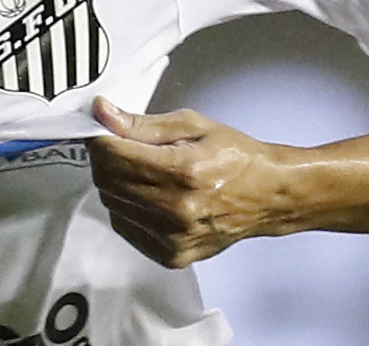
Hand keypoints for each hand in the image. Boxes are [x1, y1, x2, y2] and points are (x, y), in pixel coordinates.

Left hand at [87, 96, 291, 267]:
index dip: (100, 138)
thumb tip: (103, 113)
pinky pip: (124, 227)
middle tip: (123, 146)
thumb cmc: (236, 158)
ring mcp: (172, 238)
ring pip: (111, 204)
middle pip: (106, 180)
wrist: (268, 195)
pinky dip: (126, 208)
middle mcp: (175, 210)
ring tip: (142, 171)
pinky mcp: (171, 255)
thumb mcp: (193, 126)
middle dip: (107, 158)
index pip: (112, 155)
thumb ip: (143, 123)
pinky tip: (148, 195)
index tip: (104, 130)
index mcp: (182, 172)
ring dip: (115, 183)